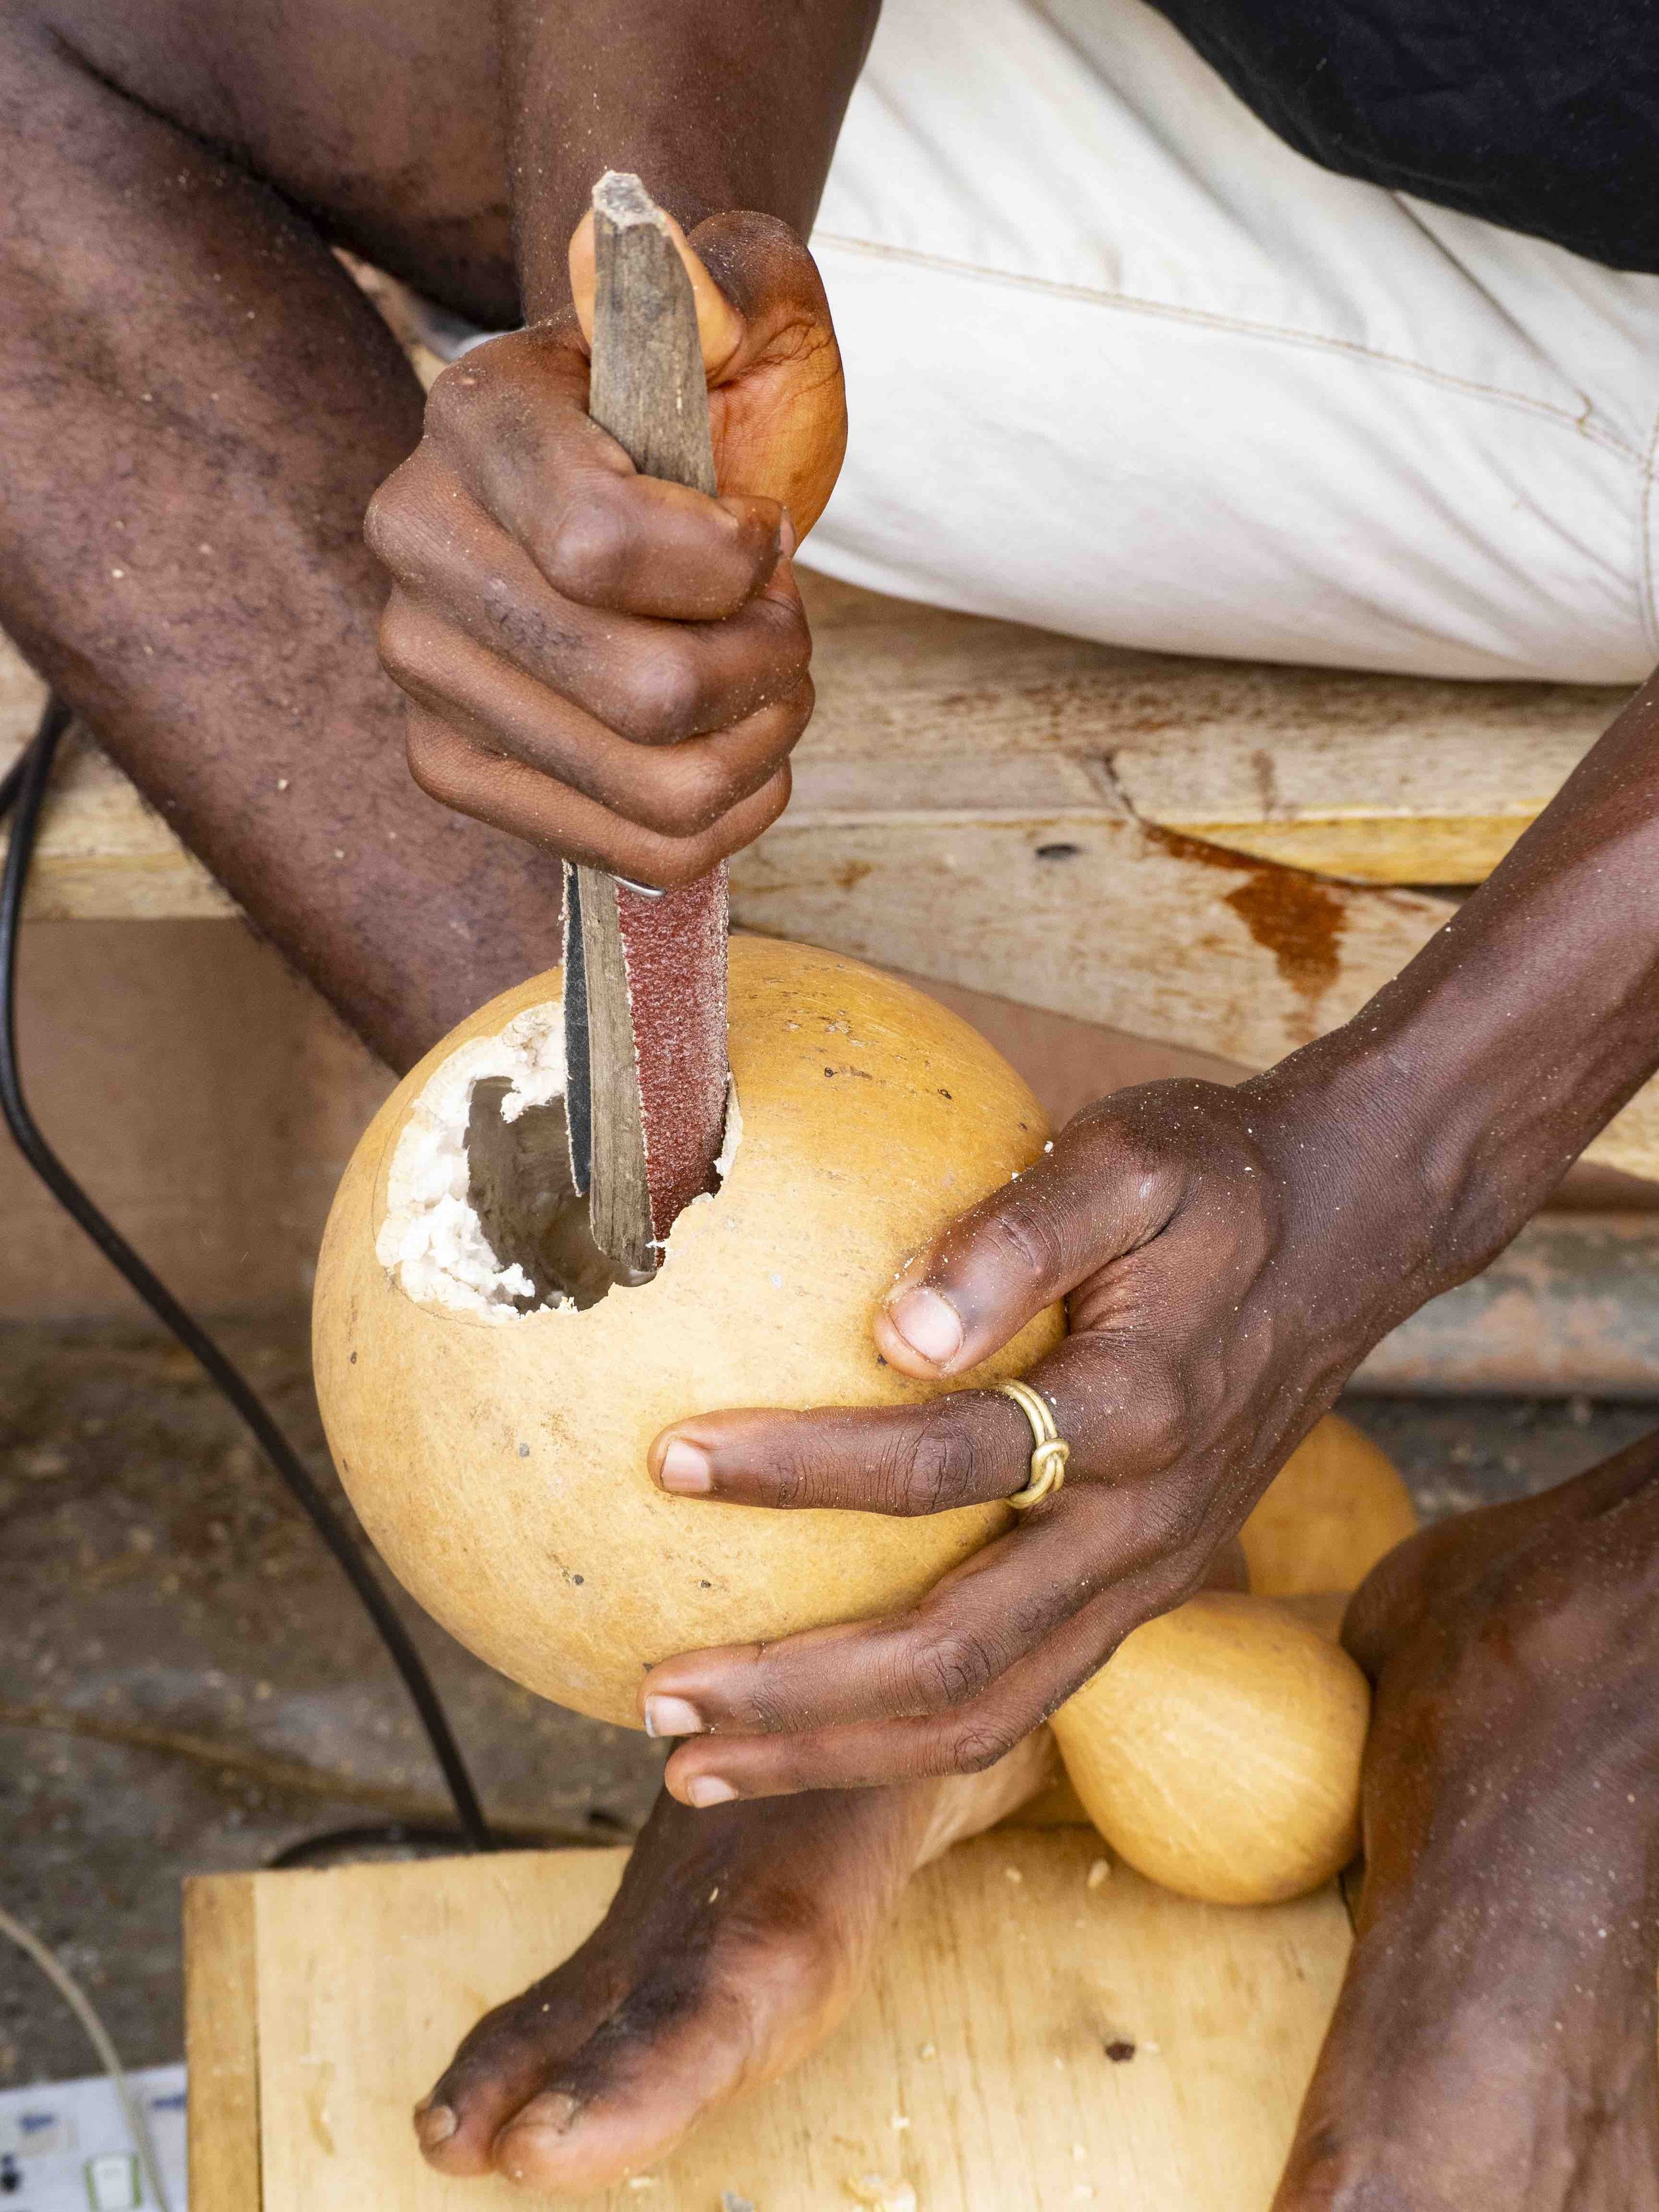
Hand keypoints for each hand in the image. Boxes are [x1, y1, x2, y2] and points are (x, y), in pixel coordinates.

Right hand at [365, 209, 844, 882]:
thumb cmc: (699, 395)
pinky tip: (740, 750)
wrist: (635, 468)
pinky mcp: (454, 771)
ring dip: (759, 745)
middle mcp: (416, 555)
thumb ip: (732, 279)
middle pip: (643, 693)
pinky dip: (728, 816)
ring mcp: (425, 678)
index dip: (729, 566)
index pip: (600, 547)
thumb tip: (677, 274)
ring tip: (769, 682)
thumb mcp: (742, 305)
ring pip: (654, 788)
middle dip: (766, 664)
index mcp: (472, 423)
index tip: (760, 532)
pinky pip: (636, 853)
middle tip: (783, 619)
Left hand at [634, 1069, 1437, 1803]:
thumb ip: (1016, 1234)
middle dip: (797, 1696)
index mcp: (1137, 1414)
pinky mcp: (1138, 1590)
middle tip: (657, 1696)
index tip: (673, 1459)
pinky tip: (808, 1716)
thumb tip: (895, 1329)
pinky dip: (902, 1730)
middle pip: (956, 1660)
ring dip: (837, 1752)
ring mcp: (1148, 1578)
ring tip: (697, 1763)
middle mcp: (1144, 1528)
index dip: (804, 1469)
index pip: (947, 1468)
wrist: (1351, 1230)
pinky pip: (1015, 1691)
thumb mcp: (1128, 1157)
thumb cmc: (1215, 1179)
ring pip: (986, 1714)